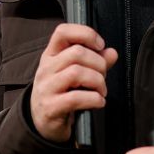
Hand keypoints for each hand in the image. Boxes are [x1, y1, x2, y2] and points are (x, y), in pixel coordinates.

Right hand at [29, 23, 118, 142]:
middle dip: (98, 63)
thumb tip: (112, 53)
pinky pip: (75, 98)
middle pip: (77, 52)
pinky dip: (94, 99)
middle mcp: (46, 68)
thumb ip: (95, 61)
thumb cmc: (61, 93)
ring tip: (101, 90)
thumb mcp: (75, 74)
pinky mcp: (50, 107)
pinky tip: (98, 102)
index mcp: (51, 55)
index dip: (85, 33)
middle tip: (103, 76)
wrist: (42, 122)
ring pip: (77, 72)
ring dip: (97, 81)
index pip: (62, 32)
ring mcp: (46, 88)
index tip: (100, 45)